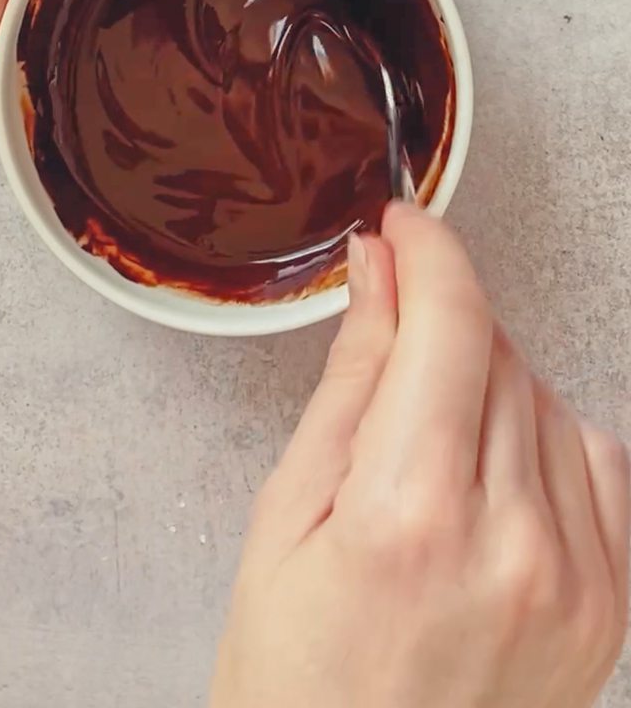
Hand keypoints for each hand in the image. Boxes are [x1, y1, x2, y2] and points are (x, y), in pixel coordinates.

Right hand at [212, 205, 629, 707]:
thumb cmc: (293, 674)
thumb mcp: (289, 514)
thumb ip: (352, 378)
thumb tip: (376, 271)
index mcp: (409, 515)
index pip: (452, 324)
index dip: (431, 251)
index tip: (404, 225)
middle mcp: (513, 544)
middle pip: (498, 352)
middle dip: (441, 324)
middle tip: (388, 350)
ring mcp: (576, 579)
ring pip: (546, 396)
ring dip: (485, 382)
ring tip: (423, 447)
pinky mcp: (608, 605)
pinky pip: (595, 458)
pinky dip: (540, 437)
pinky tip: (487, 474)